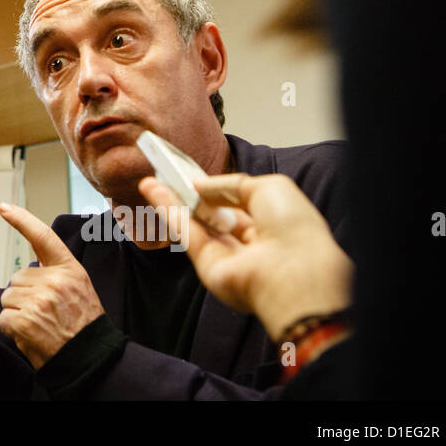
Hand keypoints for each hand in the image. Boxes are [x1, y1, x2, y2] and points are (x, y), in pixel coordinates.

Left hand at [0, 203, 104, 368]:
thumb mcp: (78, 287)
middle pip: (17, 278)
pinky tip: (32, 334)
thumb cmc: (83, 325)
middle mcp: (53, 280)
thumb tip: (27, 271)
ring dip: (18, 312)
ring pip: (8, 298)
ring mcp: (38, 299)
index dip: (21, 220)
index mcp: (68, 269)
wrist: (90, 357)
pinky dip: (13, 328)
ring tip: (41, 323)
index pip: (42, 237)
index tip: (4, 208)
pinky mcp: (24, 319)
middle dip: (24, 295)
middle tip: (45, 312)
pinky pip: (4, 318)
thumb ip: (55, 273)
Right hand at [137, 173, 352, 340]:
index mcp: (274, 225)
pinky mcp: (208, 266)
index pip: (240, 204)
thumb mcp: (269, 187)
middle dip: (192, 196)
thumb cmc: (294, 229)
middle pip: (214, 216)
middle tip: (169, 174)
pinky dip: (168, 211)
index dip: (218, 189)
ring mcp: (228, 257)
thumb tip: (199, 185)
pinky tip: (153, 190)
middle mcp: (251, 243)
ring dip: (173, 200)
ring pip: (196, 224)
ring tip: (152, 178)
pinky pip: (186, 233)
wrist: (292, 271)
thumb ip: (229, 184)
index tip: (196, 174)